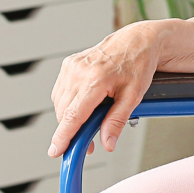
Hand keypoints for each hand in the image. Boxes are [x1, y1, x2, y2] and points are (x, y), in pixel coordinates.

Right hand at [48, 22, 164, 156]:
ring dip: (69, 118)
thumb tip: (107, 143)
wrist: (136, 41)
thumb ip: (116, 121)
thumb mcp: (133, 96)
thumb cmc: (138, 64)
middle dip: (72, 131)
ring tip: (90, 121)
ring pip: (60, 104)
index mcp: (95, 80)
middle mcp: (79, 72)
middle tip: (87, 142)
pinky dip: (68, 103)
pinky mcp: (68, 64)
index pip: (73, 115)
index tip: (56, 151)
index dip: (63, 136)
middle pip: (64, 113)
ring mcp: (71, 66)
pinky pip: (60, 92)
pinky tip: (83, 104)